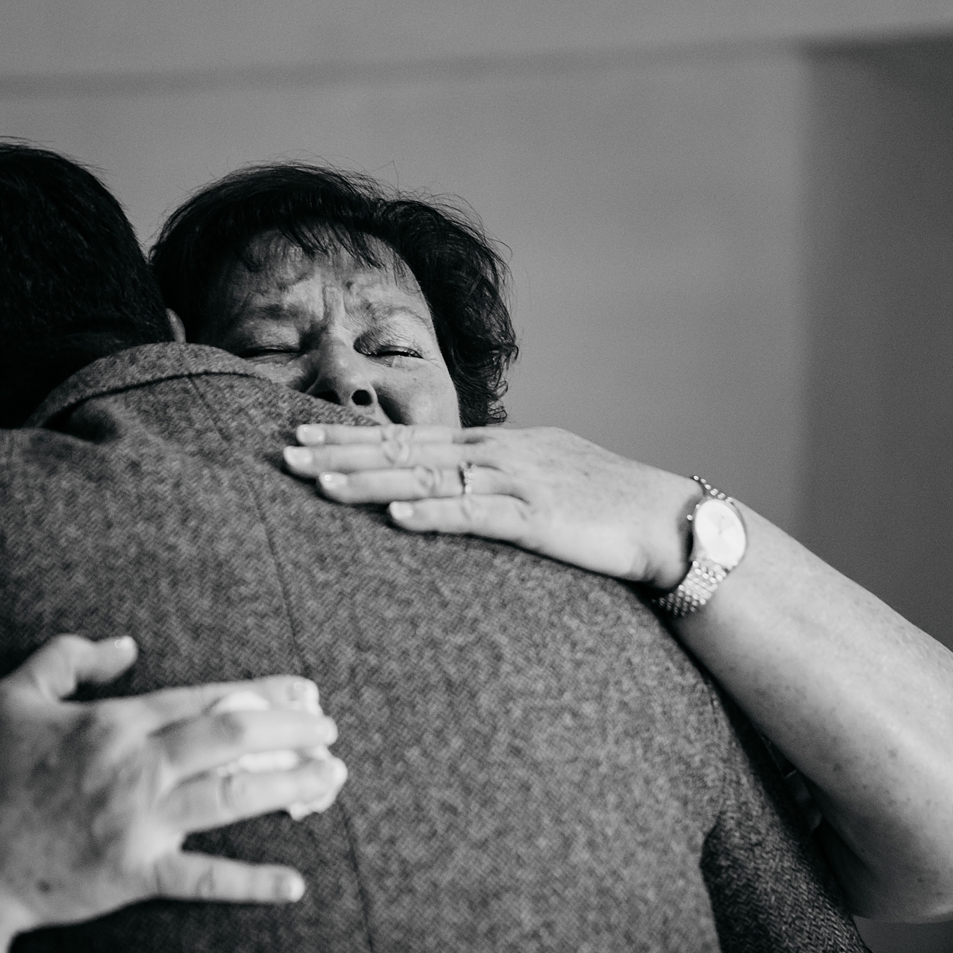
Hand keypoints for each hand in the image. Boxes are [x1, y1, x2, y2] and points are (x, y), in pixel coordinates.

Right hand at [0, 634, 346, 936]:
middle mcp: (135, 769)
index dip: (261, 692)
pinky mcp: (136, 876)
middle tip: (331, 729)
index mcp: (114, 724)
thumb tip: (128, 644)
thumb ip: (67, 657)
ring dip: (289, 786)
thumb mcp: (13, 696)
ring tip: (332, 778)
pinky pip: (205, 878)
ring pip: (231, 798)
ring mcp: (139, 824)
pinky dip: (252, 882)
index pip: (204, 698)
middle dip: (292, 730)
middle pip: (232, 739)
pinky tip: (295, 883)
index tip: (303, 690)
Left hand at [282, 423, 700, 586]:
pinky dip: (435, 514)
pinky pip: (478, 515)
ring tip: (320, 484)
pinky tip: (397, 517)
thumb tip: (444, 488)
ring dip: (371, 481)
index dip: (350, 436)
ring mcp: (517, 483)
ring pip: (430, 479)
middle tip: (285, 453)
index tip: (300, 435)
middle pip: (404, 451)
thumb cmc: (600, 505)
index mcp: (493, 445)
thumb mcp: (537, 479)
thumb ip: (489, 480)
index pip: (407, 437)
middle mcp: (497, 454)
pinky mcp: (539, 518)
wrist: (667, 518)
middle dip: (341, 452)